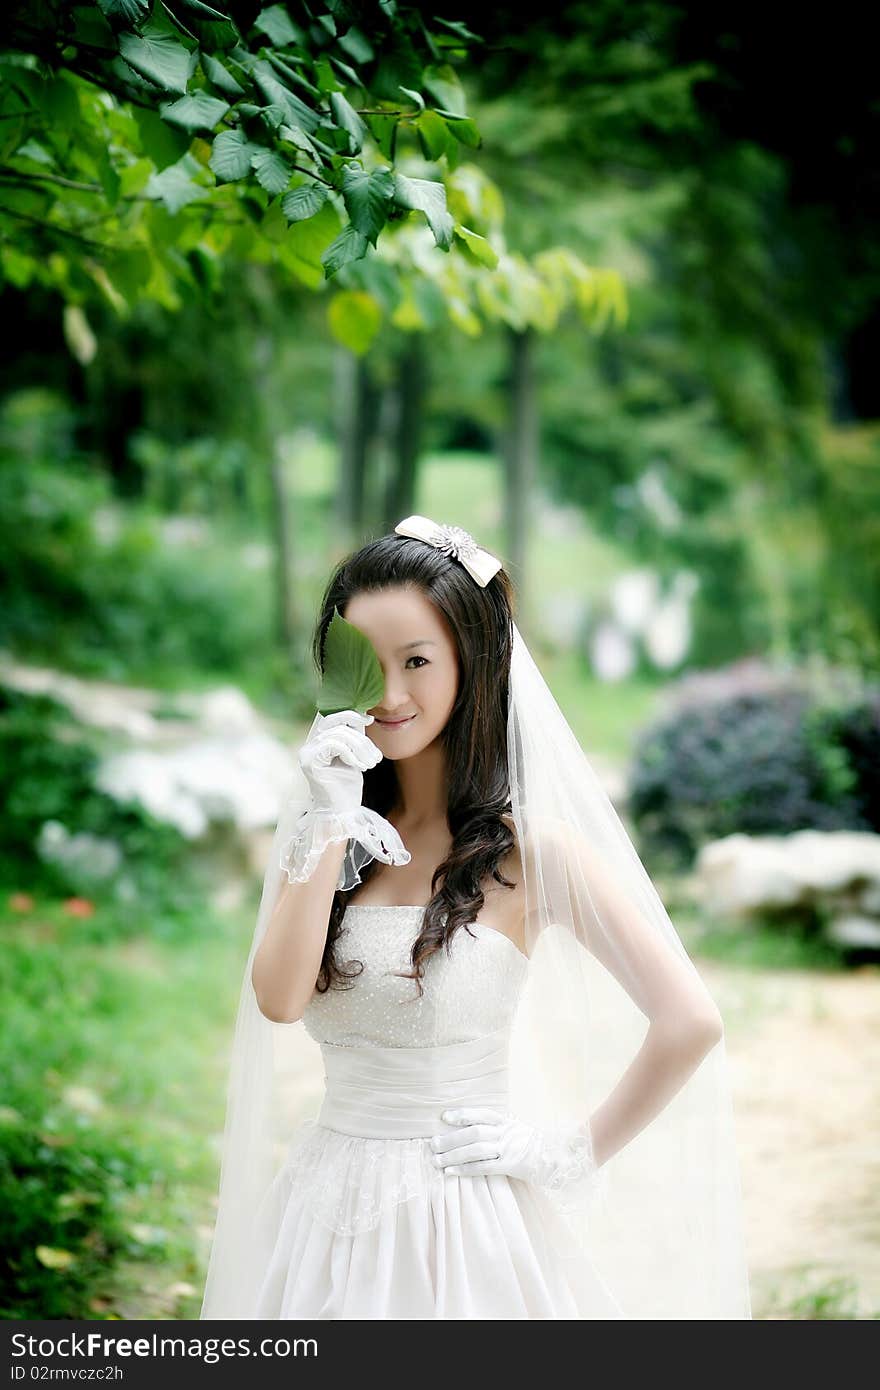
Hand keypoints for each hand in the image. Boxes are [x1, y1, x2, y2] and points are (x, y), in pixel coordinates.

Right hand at [298, 709, 381, 817]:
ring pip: (339, 734)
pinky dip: (351, 754)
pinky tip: (360, 767)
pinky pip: (334, 744)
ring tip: (371, 764)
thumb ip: (353, 738)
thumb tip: (364, 716)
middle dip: (361, 737)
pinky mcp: (310, 762)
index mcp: (318, 742)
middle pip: (336, 724)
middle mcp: (309, 746)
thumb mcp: (353, 756)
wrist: (341, 812)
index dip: (352, 716)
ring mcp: (307, 753)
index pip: (333, 718)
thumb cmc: (347, 786)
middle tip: (375, 757)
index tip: (370, 721)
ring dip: (360, 748)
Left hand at [429, 1106, 597, 1191]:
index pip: (480, 1114)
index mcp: (505, 1121)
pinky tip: (451, 1172)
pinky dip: (465, 1169)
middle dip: (450, 1138)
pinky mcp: (510, 1165)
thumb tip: (472, 1127)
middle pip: (473, 1133)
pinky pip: (484, 1167)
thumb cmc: (533, 1143)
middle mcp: (505, 1132)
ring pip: (475, 1150)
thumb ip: (497, 1127)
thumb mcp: (516, 1128)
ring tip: (436, 1160)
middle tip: (432, 1144)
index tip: (444, 1117)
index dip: (462, 1114)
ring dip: (453, 1155)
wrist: (559, 1157)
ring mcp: (508, 1149)